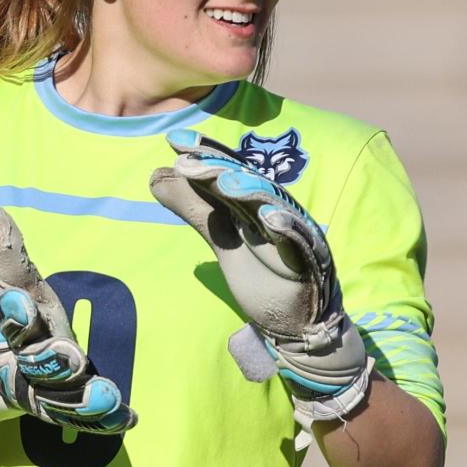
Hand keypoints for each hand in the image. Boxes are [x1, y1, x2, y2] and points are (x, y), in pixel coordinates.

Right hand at [0, 209, 136, 434]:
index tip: (22, 304)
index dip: (16, 314)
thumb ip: (9, 259)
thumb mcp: (16, 287)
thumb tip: (1, 217)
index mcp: (13, 333)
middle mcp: (25, 366)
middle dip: (53, 362)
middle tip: (72, 356)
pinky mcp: (64, 409)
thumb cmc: (21, 319)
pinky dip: (103, 420)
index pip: (13, 323)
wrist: (1, 372)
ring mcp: (44, 391)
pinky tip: (128, 417)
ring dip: (83, 399)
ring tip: (108, 397)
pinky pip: (83, 418)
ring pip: (60, 398)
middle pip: (37, 366)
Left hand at [149, 129, 370, 430]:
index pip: (230, 172)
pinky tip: (271, 219)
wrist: (295, 324)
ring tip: (226, 183)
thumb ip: (194, 208)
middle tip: (188, 161)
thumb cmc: (262, 276)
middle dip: (220, 170)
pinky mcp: (311, 264)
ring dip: (252, 193)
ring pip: (275, 208)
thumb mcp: (221, 237)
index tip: (176, 141)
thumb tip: (155, 176)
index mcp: (256, 204)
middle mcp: (277, 212)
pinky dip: (289, 230)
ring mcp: (296, 236)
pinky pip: (301, 244)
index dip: (206, 155)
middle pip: (249, 184)